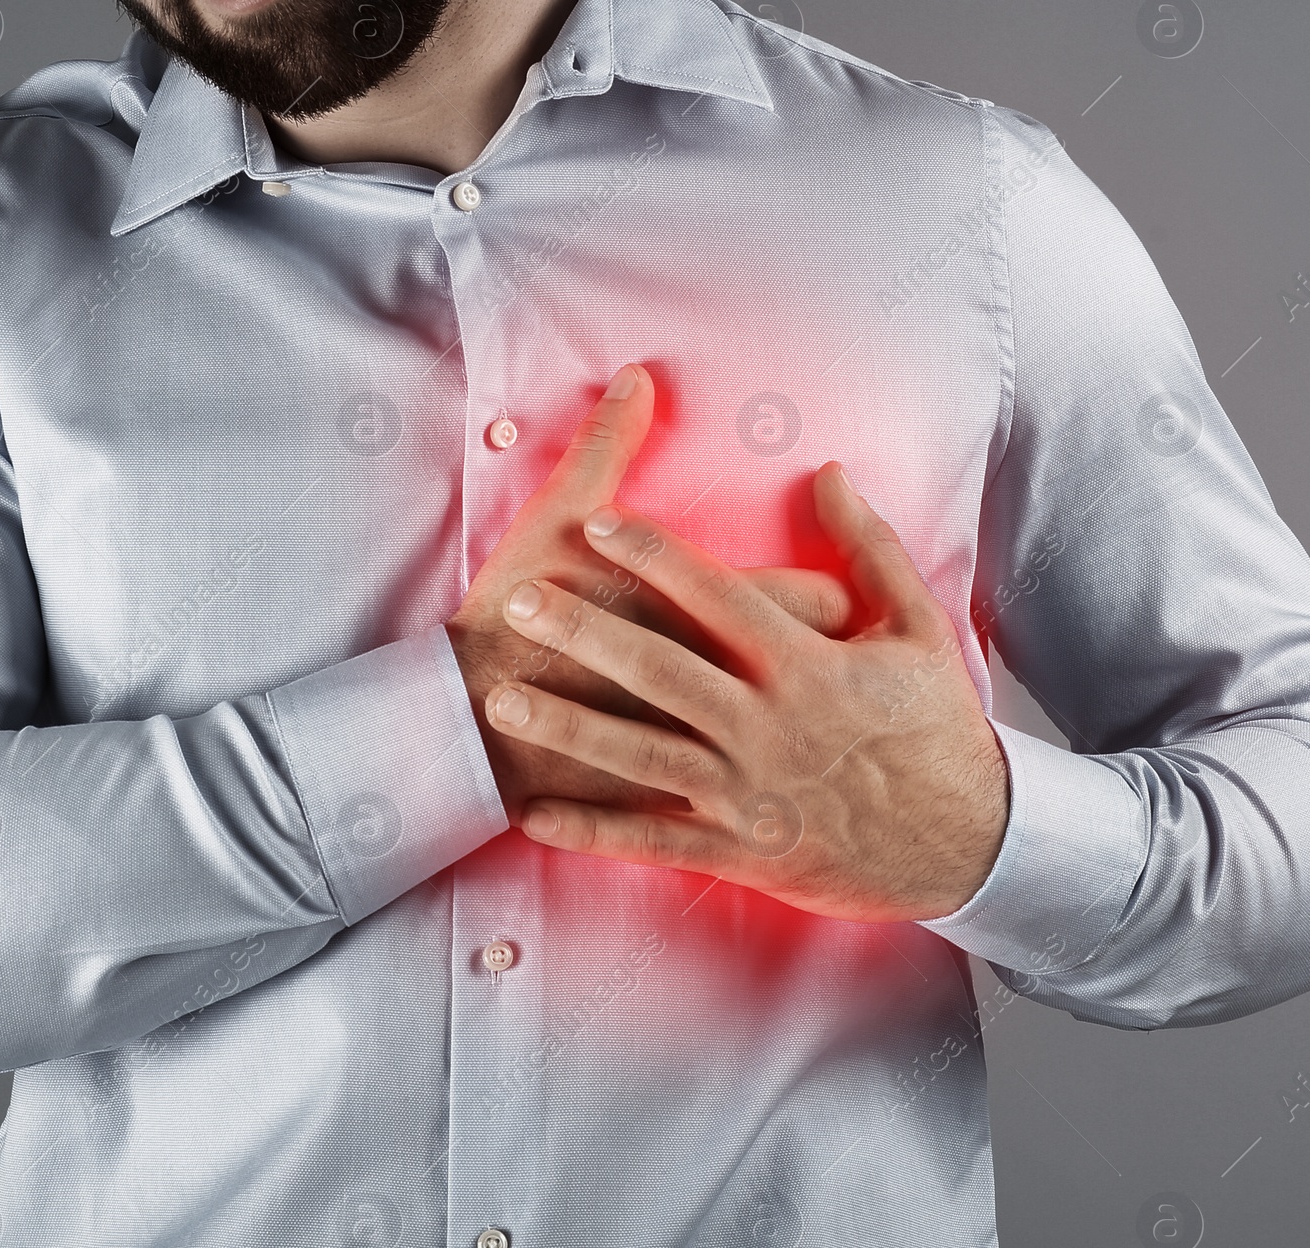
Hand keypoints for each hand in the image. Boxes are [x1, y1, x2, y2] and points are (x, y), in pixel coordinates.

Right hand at [446, 364, 850, 825]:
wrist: (466, 722)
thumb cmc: (516, 616)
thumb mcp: (558, 517)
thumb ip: (607, 447)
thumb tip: (638, 378)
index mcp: (713, 618)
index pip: (821, 597)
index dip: (834, 592)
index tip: (831, 590)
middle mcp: (728, 691)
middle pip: (829, 675)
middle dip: (843, 661)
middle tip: (837, 648)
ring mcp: (709, 755)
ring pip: (801, 747)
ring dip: (816, 729)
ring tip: (816, 713)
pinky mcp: (681, 803)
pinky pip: (745, 806)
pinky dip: (767, 789)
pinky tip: (770, 775)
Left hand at [479, 461, 1011, 921]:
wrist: (974, 844)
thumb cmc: (940, 731)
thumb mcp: (920, 629)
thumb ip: (870, 548)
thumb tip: (829, 472)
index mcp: (809, 664)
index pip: (716, 595)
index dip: (653, 556)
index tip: (598, 523)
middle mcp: (768, 724)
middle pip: (660, 669)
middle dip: (585, 634)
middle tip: (519, 603)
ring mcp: (749, 792)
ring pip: (642, 754)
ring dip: (569, 729)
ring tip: (503, 704)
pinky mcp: (742, 850)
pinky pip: (656, 840)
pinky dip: (594, 831)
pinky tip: (535, 817)